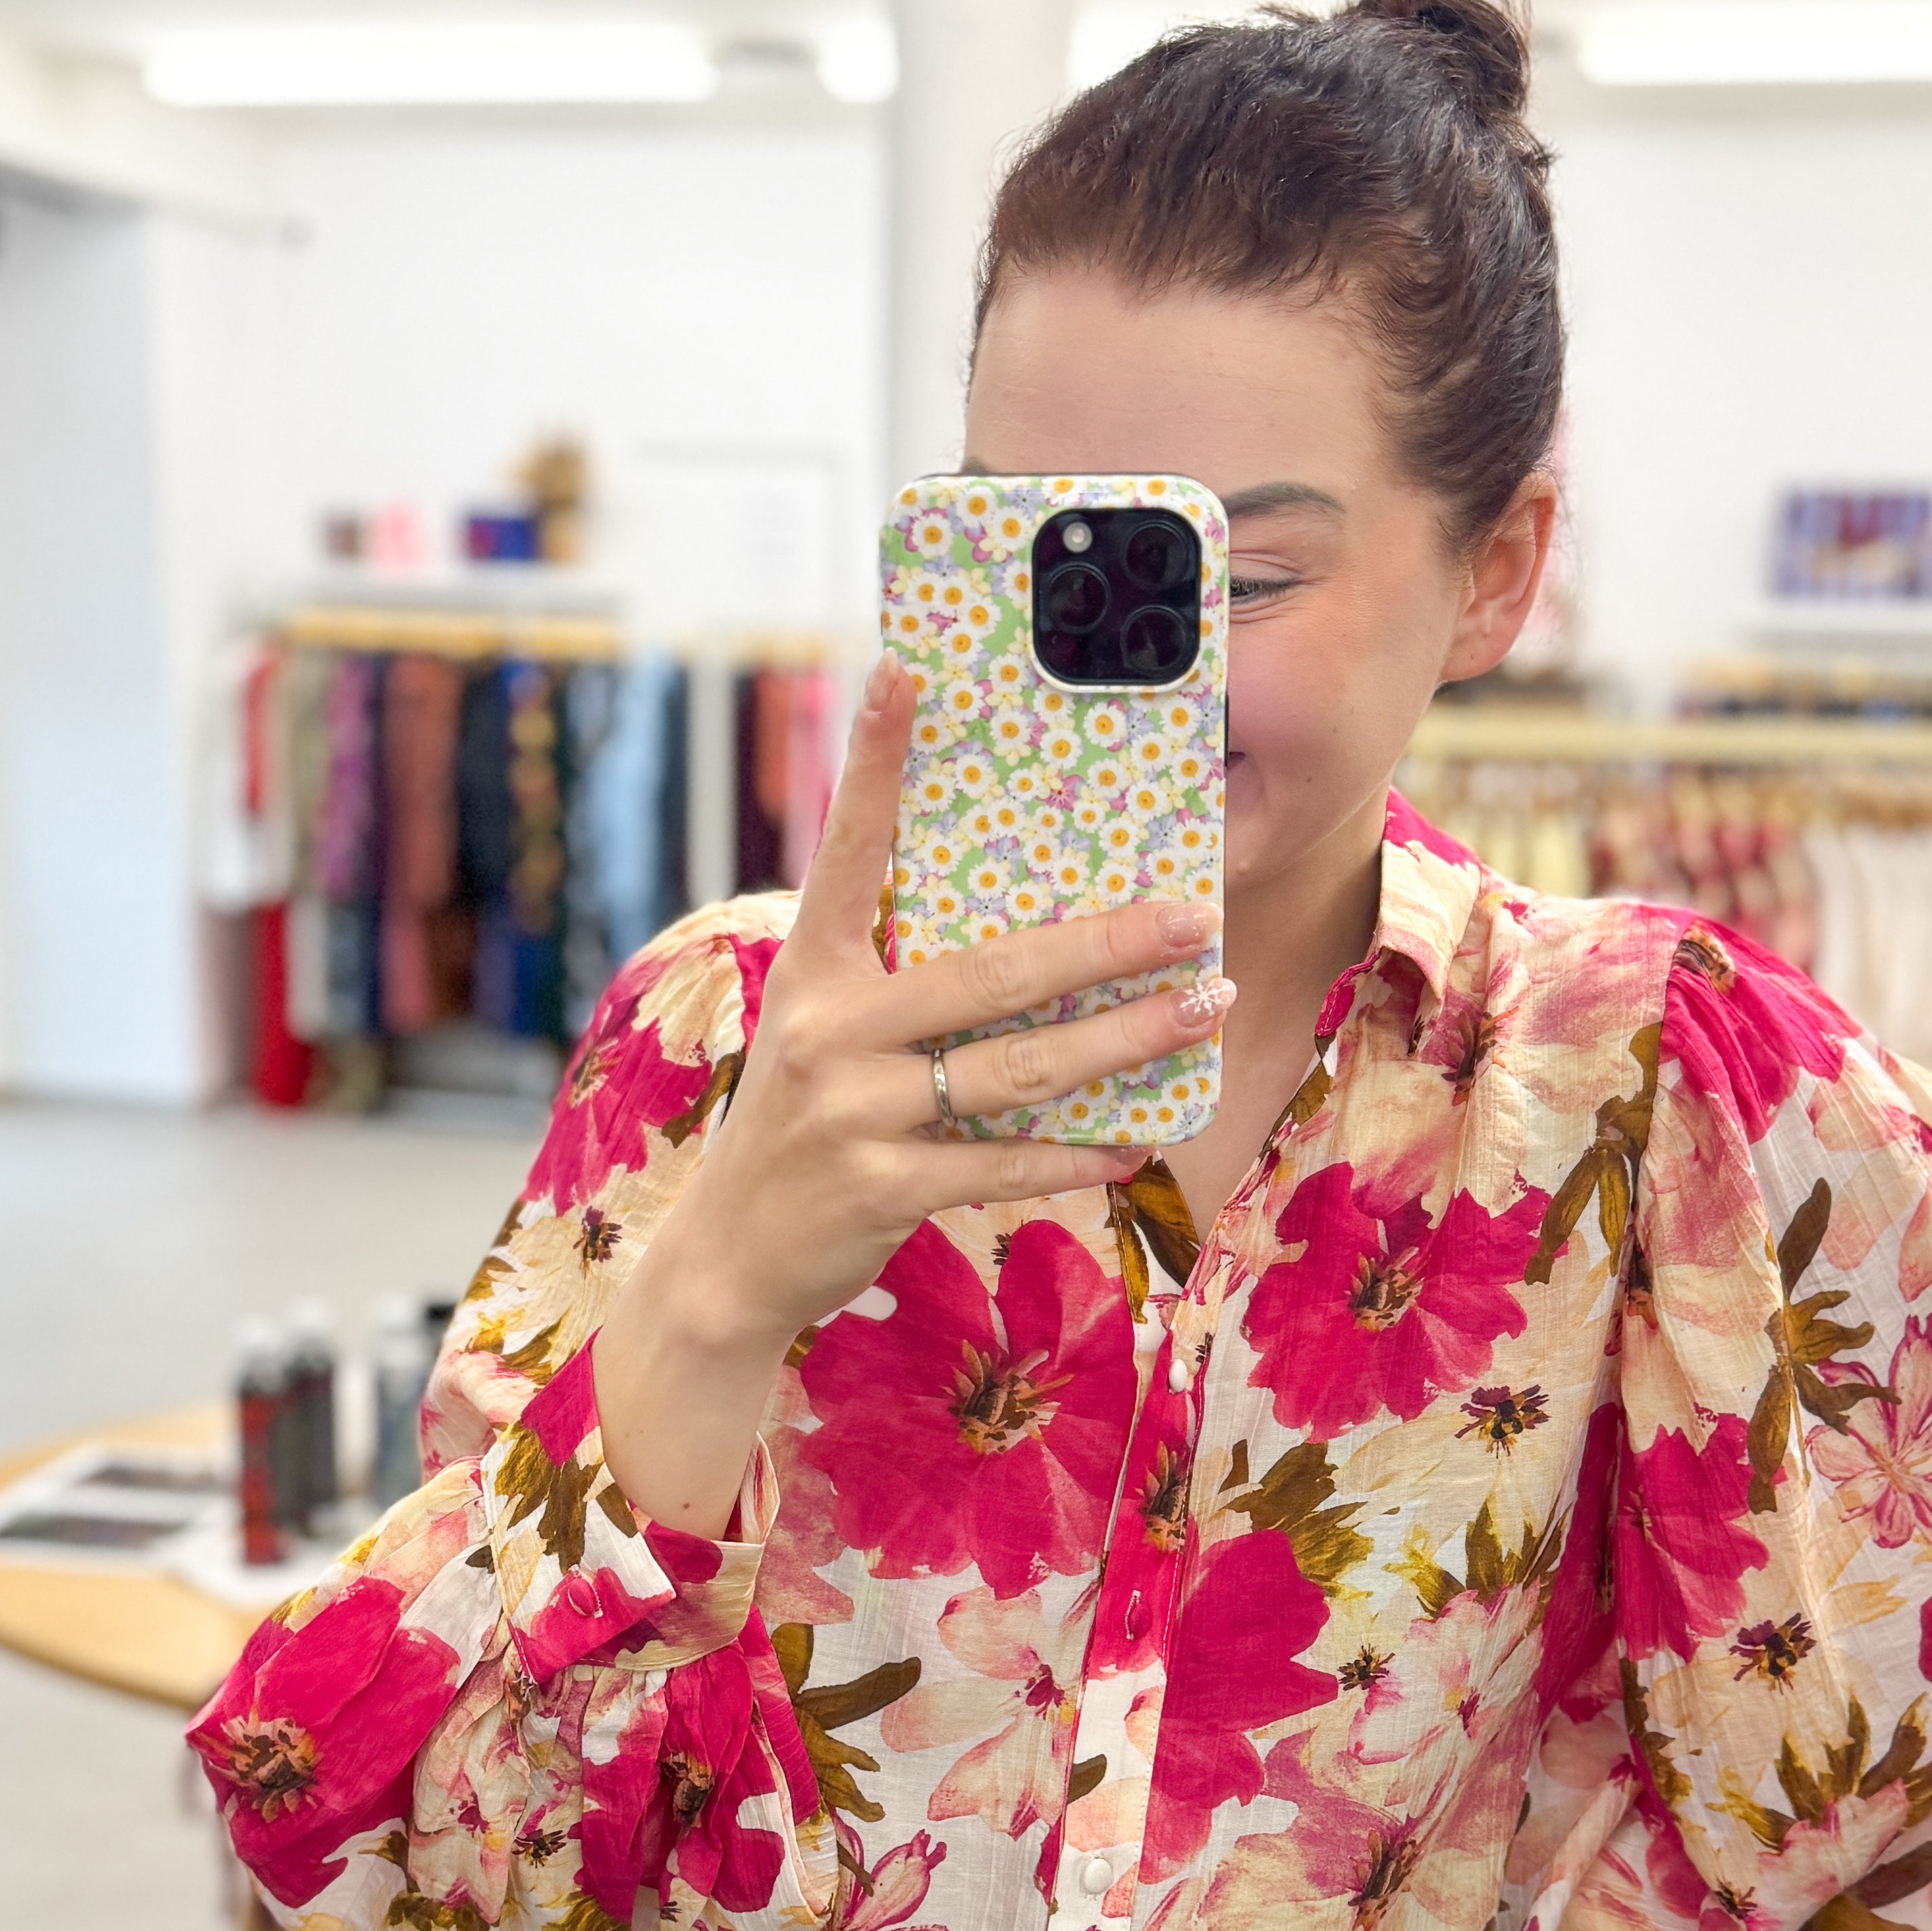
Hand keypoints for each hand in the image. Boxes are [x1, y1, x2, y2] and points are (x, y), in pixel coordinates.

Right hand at [590, 654, 1231, 1533]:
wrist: (728, 1257)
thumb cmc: (802, 1124)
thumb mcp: (821, 1033)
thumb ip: (892, 979)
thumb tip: (1022, 933)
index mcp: (813, 969)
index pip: (849, 850)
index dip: (875, 762)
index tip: (905, 672)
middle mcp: (830, 1029)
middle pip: (990, 974)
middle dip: (1103, 944)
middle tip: (1191, 915)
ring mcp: (855, 1112)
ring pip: (1018, 1069)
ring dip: (1124, 1041)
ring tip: (1203, 1009)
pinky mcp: (881, 1186)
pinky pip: (1004, 1163)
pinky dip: (1077, 1152)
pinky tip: (1138, 1138)